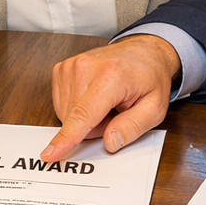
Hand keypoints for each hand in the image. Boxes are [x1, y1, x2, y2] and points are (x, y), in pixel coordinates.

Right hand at [44, 35, 179, 160]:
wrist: (142, 51)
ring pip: (66, 114)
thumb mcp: (155, 108)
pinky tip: (92, 97)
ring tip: (106, 102)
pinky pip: (61, 105)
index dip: (67, 138)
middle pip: (75, 119)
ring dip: (85, 118)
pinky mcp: (61, 69)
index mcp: (110, 76)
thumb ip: (133, 127)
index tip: (50, 154)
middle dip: (95, 127)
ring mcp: (70, 66)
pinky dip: (77, 108)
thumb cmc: (149, 78)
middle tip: (116, 111)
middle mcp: (85, 67)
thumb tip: (110, 142)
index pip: (83, 114)